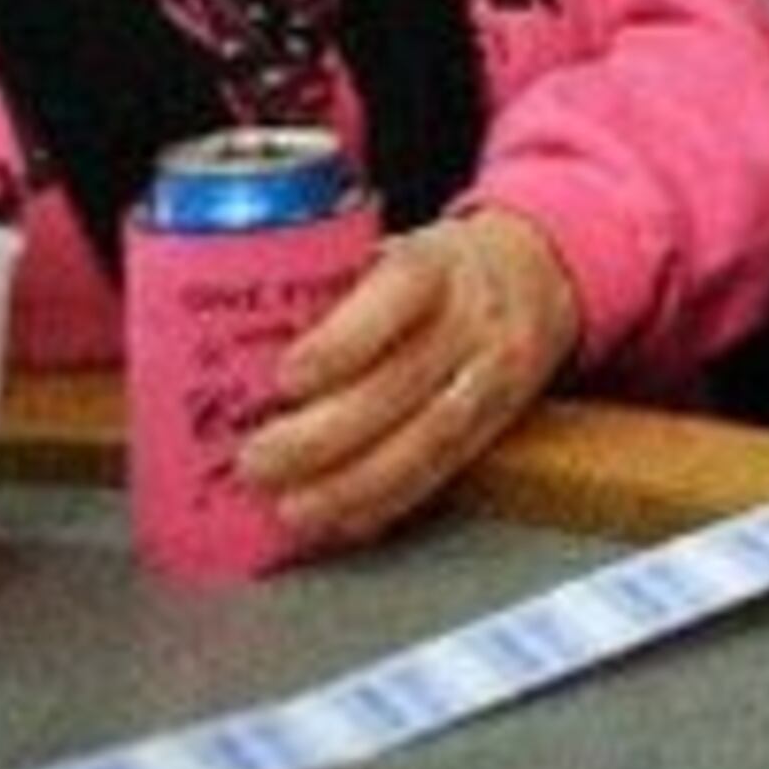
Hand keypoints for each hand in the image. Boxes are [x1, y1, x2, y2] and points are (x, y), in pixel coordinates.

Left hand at [238, 210, 579, 553]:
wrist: (541, 271)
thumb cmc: (441, 264)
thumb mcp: (396, 248)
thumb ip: (333, 289)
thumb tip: (226, 344)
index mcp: (438, 263)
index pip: (397, 295)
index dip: (343, 341)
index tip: (287, 376)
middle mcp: (473, 319)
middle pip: (402, 384)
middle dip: (324, 434)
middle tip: (257, 461)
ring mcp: (493, 373)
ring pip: (427, 438)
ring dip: (353, 483)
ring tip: (291, 507)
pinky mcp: (500, 419)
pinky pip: (444, 468)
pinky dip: (388, 501)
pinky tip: (342, 519)